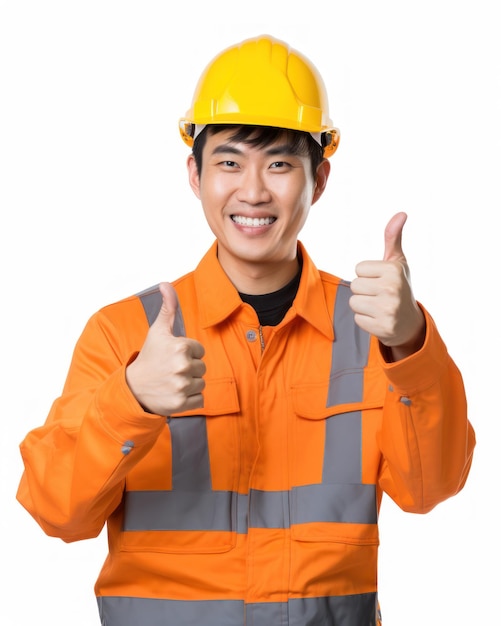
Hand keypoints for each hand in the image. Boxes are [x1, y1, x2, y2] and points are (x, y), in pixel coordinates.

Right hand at [126, 282, 205, 414]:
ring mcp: (181, 386)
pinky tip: (175, 393)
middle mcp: (182, 366)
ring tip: (172, 381)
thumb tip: (165, 283)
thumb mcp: (158, 331)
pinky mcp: (181, 404)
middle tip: (171, 370)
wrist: (133, 388)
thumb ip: (168, 307)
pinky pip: (200, 400)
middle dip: (189, 369)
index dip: (188, 353)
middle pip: (202, 368)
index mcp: (181, 346)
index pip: (200, 351)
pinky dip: (190, 399)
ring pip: (202, 384)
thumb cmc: (149, 357)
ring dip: (190, 384)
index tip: (172, 356)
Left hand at [349, 212, 424, 359]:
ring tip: (378, 306)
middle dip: (363, 290)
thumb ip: (393, 237)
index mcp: (394, 270)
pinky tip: (378, 318)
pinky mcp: (382, 327)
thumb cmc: (399, 287)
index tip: (381, 280)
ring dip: (362, 305)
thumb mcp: (397, 262)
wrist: (410, 322)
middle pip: (354, 285)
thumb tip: (401, 213)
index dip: (367, 275)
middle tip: (379, 295)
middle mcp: (392, 289)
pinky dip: (365, 320)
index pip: (358, 269)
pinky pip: (357, 318)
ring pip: (353, 302)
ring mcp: (388, 310)